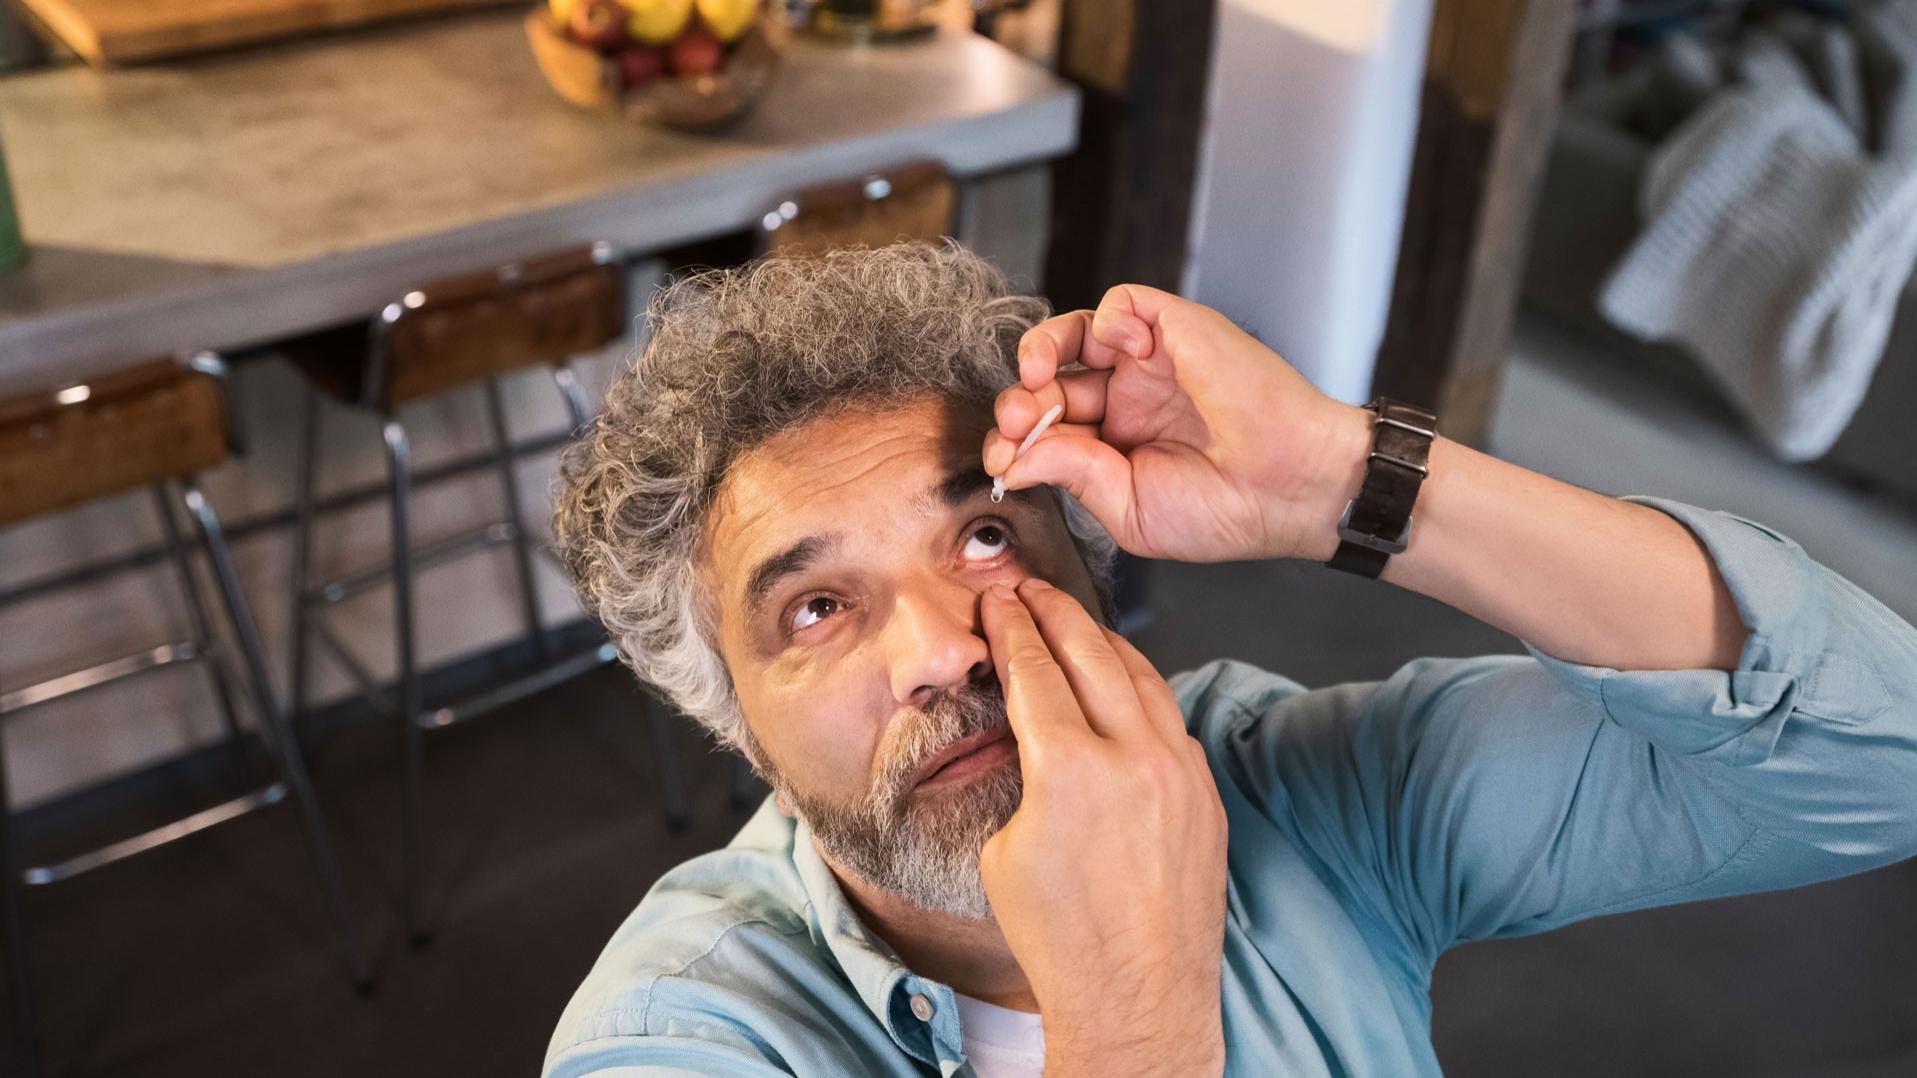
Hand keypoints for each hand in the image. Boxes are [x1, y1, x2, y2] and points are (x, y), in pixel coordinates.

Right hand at [979, 576, 1226, 1077]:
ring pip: (1143, 678)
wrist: (1137, 997)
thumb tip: (1032, 735)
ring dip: (1104, 642)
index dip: (1011, 629)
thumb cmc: (1059, 938)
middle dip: (1054, 613)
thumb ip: (1024, 775)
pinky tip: (1124, 687)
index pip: (1034, 671)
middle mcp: (1133, 759)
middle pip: (1091, 654)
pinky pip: (1172, 722)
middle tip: (1029, 589)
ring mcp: (1180, 774)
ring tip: (1076, 622)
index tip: (997, 601)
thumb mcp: (1006, 847)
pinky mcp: (1205, 797)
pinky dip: (1141, 694)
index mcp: (1069, 769)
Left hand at [982, 285, 1370, 562]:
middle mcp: (1129, 400)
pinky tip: (1116, 354)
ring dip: (1041, 350)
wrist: (1292, 488)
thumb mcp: (1129, 509)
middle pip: (1051, 381)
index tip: (1005, 461)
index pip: (1048, 430)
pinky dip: (1104, 321)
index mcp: (1117, 445)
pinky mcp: (1177, 329)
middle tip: (1018, 424)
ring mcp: (1151, 363)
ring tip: (1035, 377)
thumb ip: (1071, 475)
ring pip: (1075, 333)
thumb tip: (1012, 458)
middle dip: (1021, 402)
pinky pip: (1123, 304)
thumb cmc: (1226, 511)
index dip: (1018, 440)